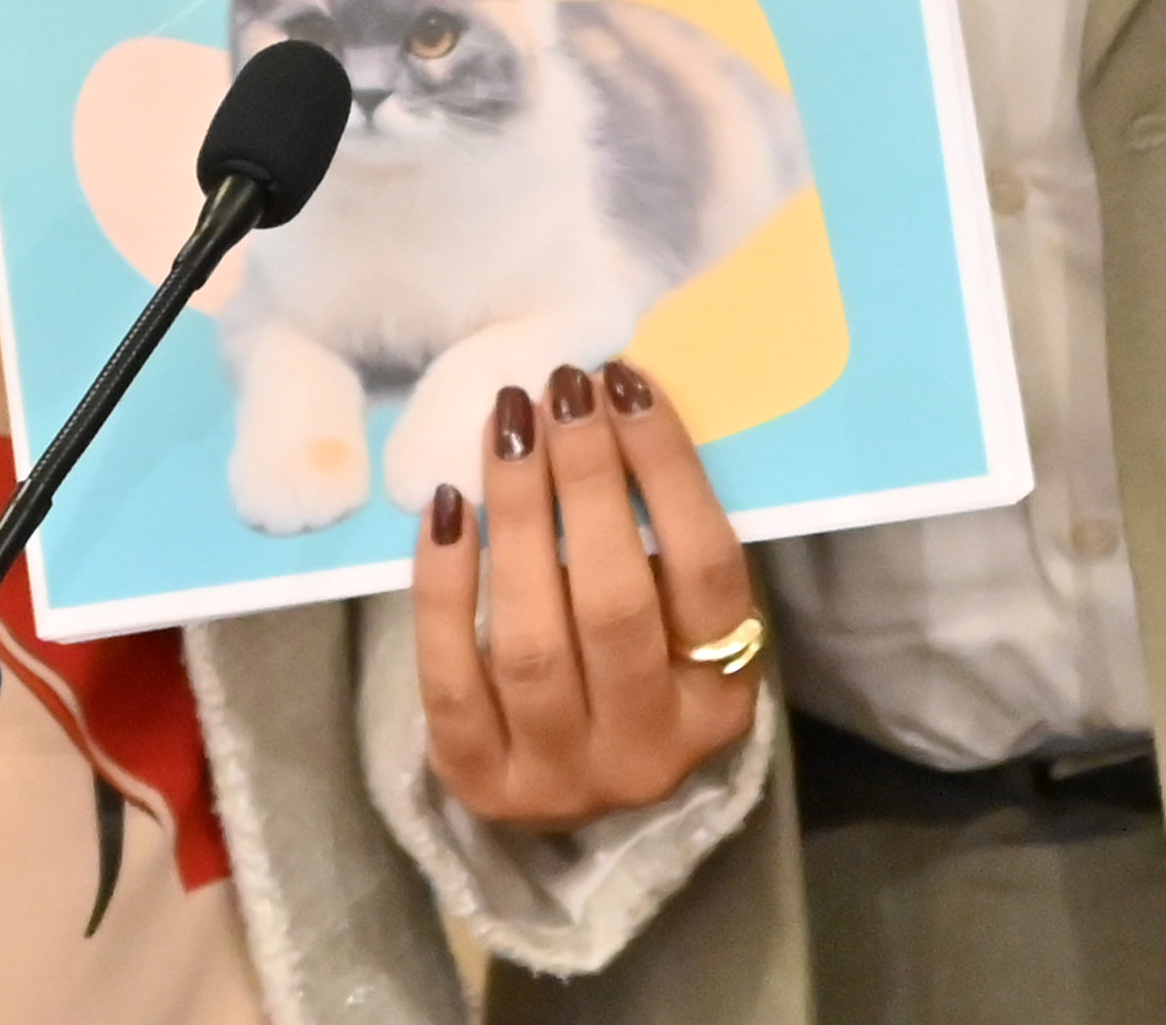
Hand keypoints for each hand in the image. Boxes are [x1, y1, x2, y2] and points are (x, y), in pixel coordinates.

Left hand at [414, 361, 765, 830]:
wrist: (565, 781)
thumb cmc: (631, 664)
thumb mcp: (675, 616)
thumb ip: (659, 534)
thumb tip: (609, 398)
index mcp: (720, 698)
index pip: (706, 570)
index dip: (667, 467)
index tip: (626, 381)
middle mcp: (647, 750)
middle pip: (615, 604)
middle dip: (586, 481)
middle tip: (561, 390)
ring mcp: (560, 777)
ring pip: (532, 641)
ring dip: (517, 516)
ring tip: (508, 427)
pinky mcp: (479, 783)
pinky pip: (453, 679)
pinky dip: (445, 589)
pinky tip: (447, 508)